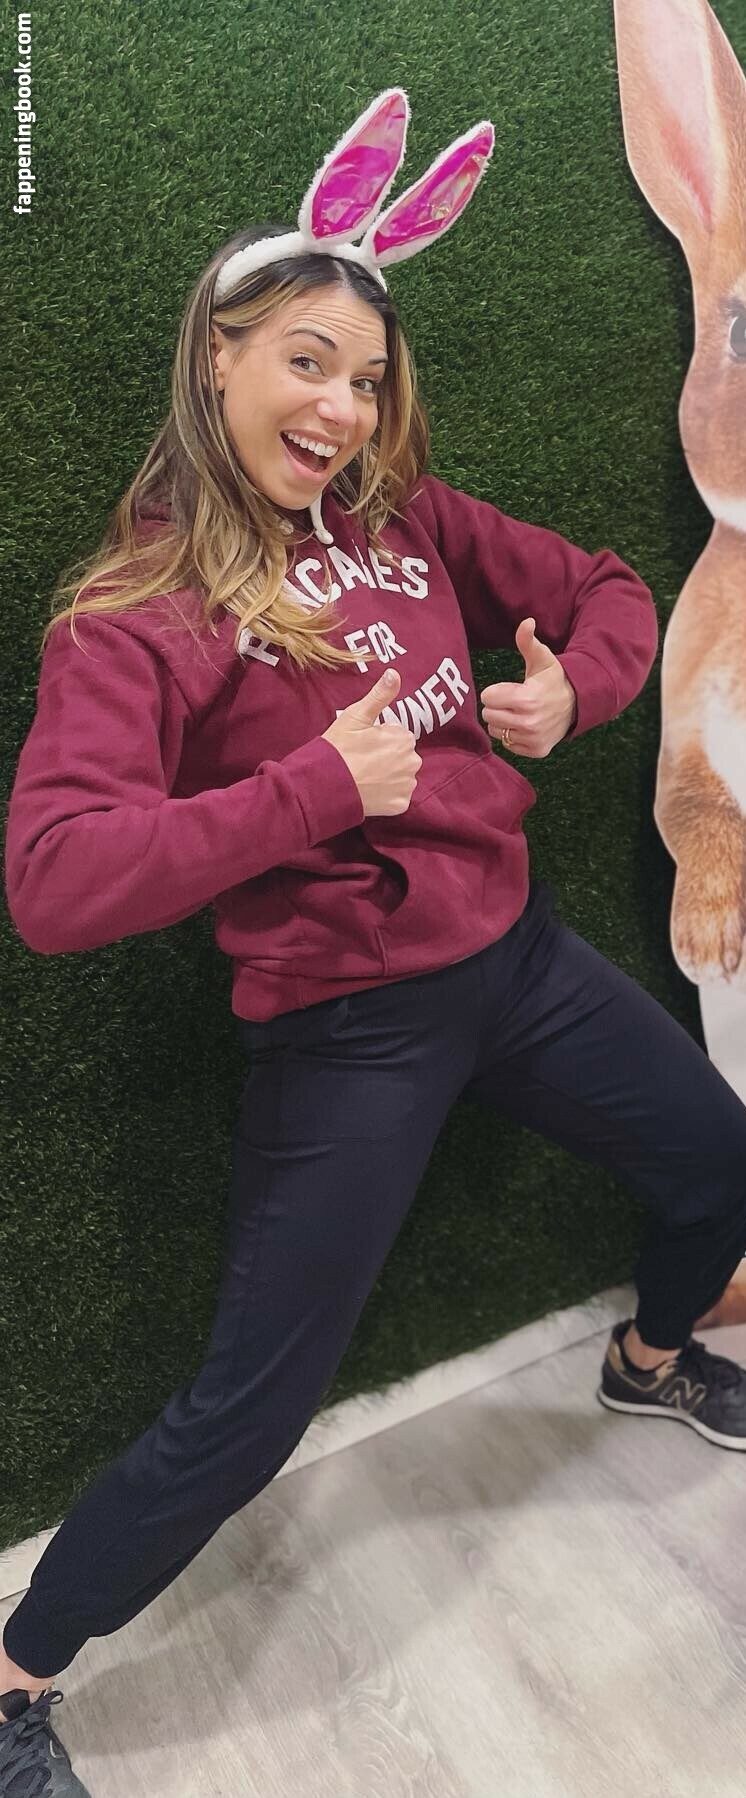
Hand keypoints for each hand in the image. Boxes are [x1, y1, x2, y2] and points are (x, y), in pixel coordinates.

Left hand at [480, 618, 576, 756]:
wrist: (577, 703)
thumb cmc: (552, 679)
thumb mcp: (542, 658)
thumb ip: (528, 641)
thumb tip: (527, 622)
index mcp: (526, 699)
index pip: (487, 697)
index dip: (496, 691)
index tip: (510, 688)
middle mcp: (529, 723)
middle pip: (488, 716)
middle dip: (497, 706)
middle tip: (513, 701)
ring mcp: (533, 739)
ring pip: (496, 731)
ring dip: (503, 722)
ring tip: (519, 713)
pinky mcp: (536, 751)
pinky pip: (508, 745)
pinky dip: (513, 736)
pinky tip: (526, 726)